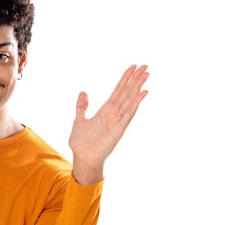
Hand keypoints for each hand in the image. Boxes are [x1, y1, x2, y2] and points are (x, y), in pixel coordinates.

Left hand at [69, 64, 148, 184]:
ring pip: (130, 100)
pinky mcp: (119, 129)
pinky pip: (129, 114)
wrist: (82, 158)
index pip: (118, 91)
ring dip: (138, 87)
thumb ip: (82, 106)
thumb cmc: (81, 142)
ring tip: (146, 74)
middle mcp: (114, 113)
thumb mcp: (79, 119)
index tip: (133, 67)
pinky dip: (136, 103)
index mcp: (105, 110)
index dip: (125, 79)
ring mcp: (118, 120)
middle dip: (135, 79)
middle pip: (127, 92)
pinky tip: (142, 93)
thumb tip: (83, 92)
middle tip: (145, 66)